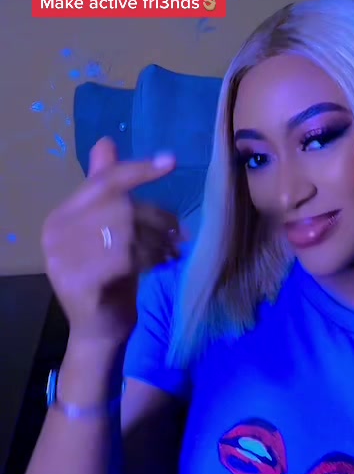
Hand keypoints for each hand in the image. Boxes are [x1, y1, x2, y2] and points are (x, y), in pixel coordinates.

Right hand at [41, 137, 179, 345]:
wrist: (100, 332)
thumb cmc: (110, 277)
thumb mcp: (112, 230)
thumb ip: (107, 189)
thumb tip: (106, 142)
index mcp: (61, 216)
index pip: (103, 182)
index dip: (138, 169)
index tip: (171, 161)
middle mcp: (56, 233)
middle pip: (120, 205)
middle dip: (155, 217)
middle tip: (176, 233)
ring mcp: (63, 258)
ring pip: (125, 230)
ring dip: (156, 239)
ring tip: (169, 250)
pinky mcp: (79, 281)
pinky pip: (124, 256)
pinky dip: (150, 257)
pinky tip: (160, 264)